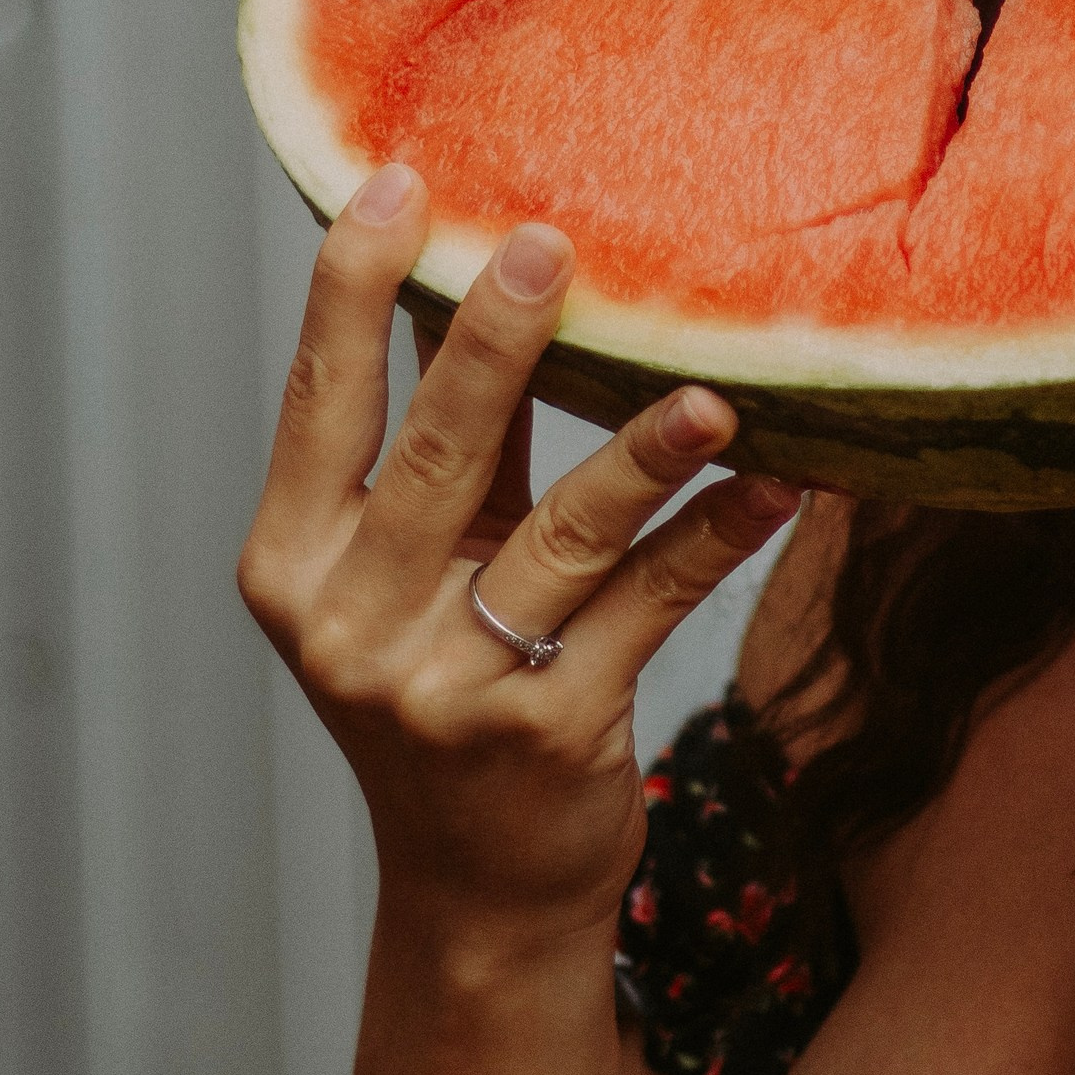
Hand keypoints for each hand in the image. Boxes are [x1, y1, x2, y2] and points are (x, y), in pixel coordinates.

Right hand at [239, 162, 798, 942]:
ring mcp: (448, 685)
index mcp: (292, 565)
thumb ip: (451, 454)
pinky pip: (651, 604)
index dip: (354, 290)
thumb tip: (506, 282)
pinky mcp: (552, 732)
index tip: (400, 182)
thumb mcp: (416, 577)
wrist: (480, 892)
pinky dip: (719, 536)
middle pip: (435, 451)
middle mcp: (353, 625)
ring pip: (561, 533)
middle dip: (496, 340)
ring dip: (645, 450)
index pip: (317, 402)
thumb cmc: (448, 689)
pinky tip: (782, 482)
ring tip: (713, 389)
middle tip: (550, 242)